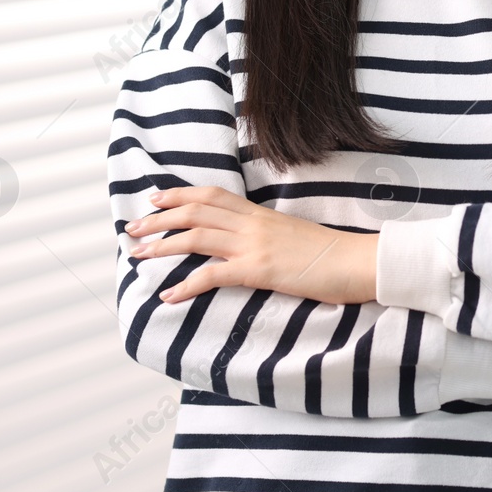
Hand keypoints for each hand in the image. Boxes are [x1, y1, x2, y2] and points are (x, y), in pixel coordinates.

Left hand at [124, 185, 376, 305]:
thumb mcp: (294, 236)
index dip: (180, 194)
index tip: (156, 198)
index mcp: (261, 214)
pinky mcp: (258, 270)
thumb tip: (249, 243)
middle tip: (132, 229)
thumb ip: (268, 235)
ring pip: (196, 237)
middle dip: (159, 219)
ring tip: (138, 257)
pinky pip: (212, 275)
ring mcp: (254, 245)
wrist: (358, 261)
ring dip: (162, 246)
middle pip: (196, 211)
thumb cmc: (332, 254)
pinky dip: (185, 286)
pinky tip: (168, 296)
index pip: (213, 195)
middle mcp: (253, 224)